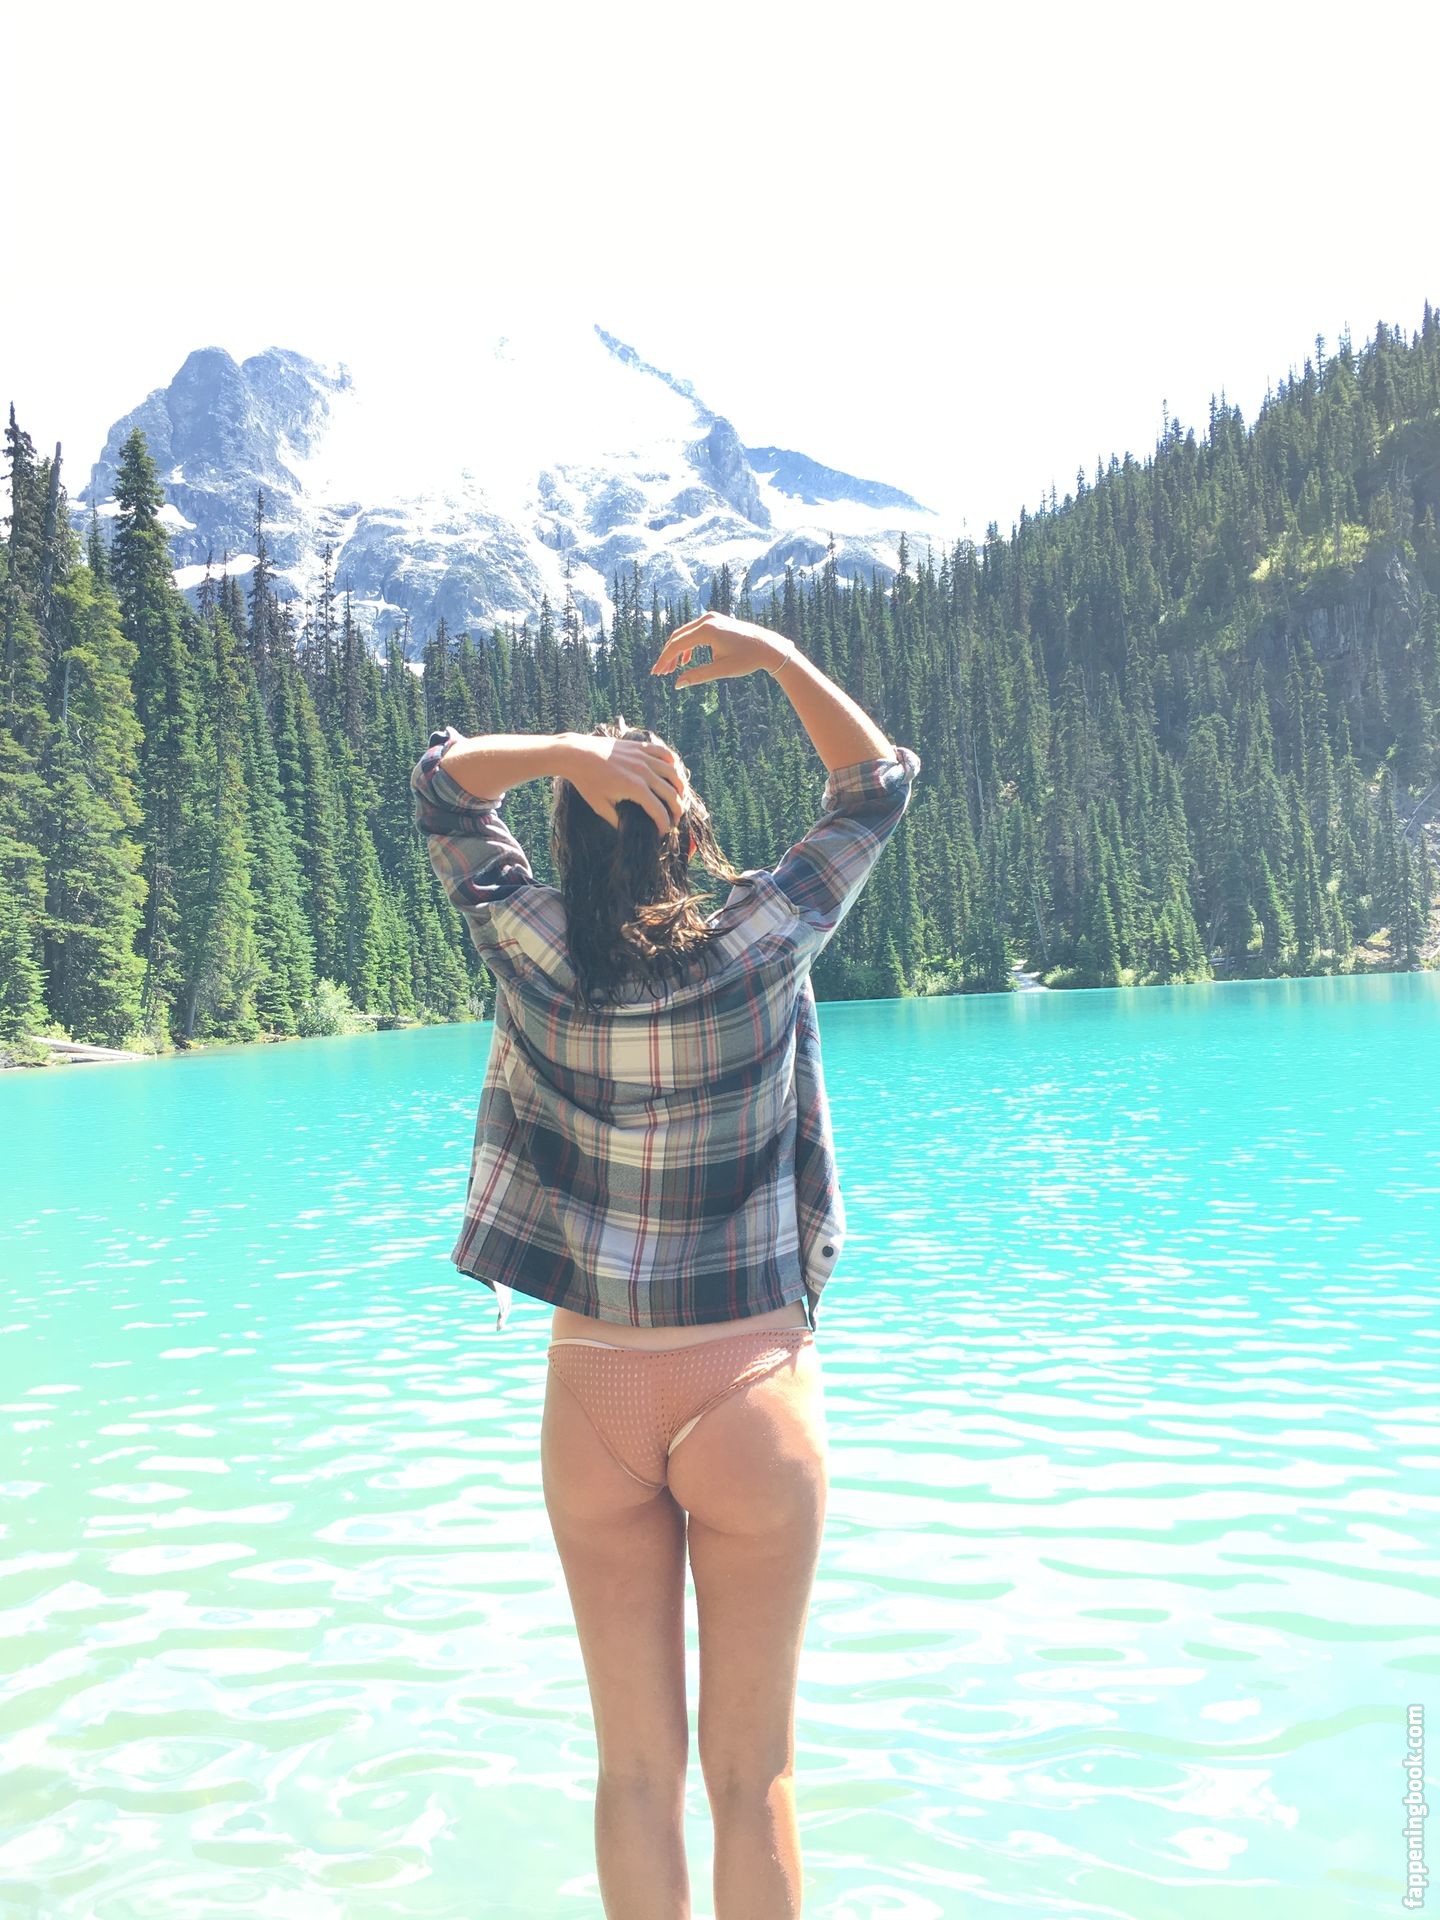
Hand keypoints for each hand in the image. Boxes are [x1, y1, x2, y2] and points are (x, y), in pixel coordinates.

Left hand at [561, 732, 688, 834]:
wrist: (577, 754)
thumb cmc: (586, 781)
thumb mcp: (600, 805)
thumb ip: (616, 820)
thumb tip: (627, 830)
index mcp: (634, 788)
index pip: (658, 809)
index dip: (664, 823)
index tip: (664, 830)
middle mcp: (644, 771)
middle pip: (671, 792)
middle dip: (677, 807)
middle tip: (677, 817)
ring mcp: (643, 756)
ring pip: (672, 771)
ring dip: (680, 786)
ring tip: (680, 796)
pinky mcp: (640, 746)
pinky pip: (663, 752)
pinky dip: (672, 762)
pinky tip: (673, 771)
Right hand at [650, 611, 793, 686]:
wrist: (768, 647)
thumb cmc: (747, 659)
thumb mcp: (721, 670)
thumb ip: (698, 676)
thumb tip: (677, 684)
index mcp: (707, 630)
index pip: (677, 644)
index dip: (665, 660)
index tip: (656, 673)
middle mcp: (707, 619)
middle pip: (677, 637)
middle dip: (667, 656)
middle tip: (659, 673)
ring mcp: (711, 618)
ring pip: (685, 634)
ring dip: (676, 651)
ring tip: (671, 669)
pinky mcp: (715, 621)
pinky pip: (694, 632)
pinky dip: (687, 646)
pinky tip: (685, 661)